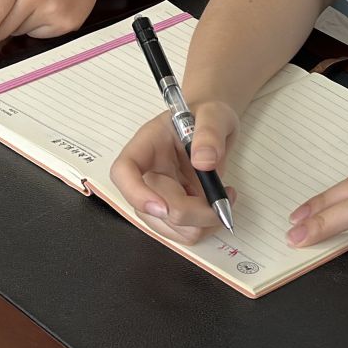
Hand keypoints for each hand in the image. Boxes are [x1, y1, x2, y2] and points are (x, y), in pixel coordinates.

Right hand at [109, 100, 240, 243]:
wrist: (214, 128)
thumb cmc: (207, 116)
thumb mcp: (214, 114)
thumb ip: (209, 132)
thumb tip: (204, 161)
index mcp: (146, 146)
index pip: (123, 172)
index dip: (136, 193)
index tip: (164, 207)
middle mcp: (146, 175)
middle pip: (154, 210)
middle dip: (194, 211)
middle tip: (224, 195)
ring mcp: (158, 197)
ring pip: (172, 228)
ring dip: (203, 222)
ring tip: (223, 197)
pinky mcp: (173, 213)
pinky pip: (185, 234)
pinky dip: (207, 225)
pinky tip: (218, 204)